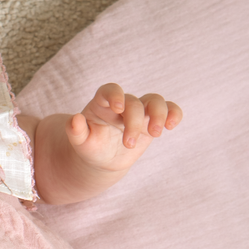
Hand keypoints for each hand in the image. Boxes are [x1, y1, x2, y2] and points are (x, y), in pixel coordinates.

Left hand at [66, 84, 181, 173]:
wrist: (102, 158)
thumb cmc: (90, 146)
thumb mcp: (80, 142)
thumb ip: (76, 131)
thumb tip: (74, 120)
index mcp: (102, 104)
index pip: (110, 90)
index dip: (115, 95)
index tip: (118, 108)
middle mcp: (122, 104)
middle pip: (134, 103)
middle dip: (133, 123)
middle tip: (128, 145)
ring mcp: (139, 111)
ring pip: (155, 101)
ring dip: (158, 115)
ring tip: (156, 134)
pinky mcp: (152, 121)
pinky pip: (169, 110)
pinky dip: (174, 114)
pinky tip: (171, 125)